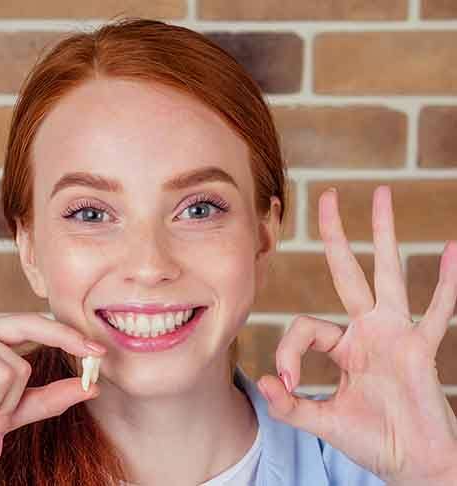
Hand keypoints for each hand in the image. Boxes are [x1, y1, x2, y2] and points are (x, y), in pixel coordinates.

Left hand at [257, 185, 456, 482]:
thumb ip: (290, 406)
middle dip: (336, 235)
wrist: (412, 465)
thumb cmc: (371, 441)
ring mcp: (396, 334)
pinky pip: (437, 310)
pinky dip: (444, 282)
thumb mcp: (322, 421)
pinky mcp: (421, 349)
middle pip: (348, 271)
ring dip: (384, 235)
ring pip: (388, 274)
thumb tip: (261, 382)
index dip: (288, 352)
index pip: (304, 326)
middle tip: (327, 195)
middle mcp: (368, 330)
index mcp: (342, 344)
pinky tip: (450, 248)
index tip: (286, 383)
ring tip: (382, 194)